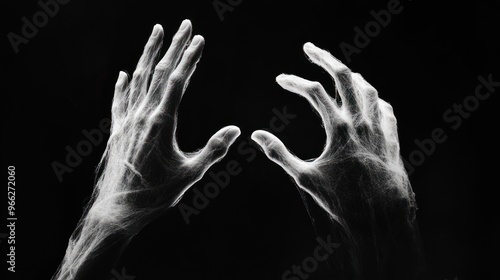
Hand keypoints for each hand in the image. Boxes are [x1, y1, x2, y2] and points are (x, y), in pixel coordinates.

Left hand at [53, 20, 239, 279]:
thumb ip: (213, 150)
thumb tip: (236, 130)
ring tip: (155, 33)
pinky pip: (119, 100)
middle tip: (183, 24)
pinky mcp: (116, 130)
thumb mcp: (190, 174)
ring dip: (148, 54)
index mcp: (161, 122)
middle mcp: (142, 115)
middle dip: (173, 46)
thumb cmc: (156, 195)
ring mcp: (126, 121)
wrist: (117, 209)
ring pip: (138, 79)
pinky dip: (123, 84)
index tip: (199, 38)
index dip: (189, 57)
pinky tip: (124, 73)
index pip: (178, 81)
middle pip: (159, 72)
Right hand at [251, 42, 415, 234]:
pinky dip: (371, 97)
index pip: (313, 91)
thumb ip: (279, 154)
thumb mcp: (304, 178)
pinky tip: (364, 98)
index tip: (280, 79)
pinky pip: (382, 107)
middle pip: (343, 76)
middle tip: (309, 48)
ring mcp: (379, 127)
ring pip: (366, 88)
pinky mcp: (391, 137)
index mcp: (339, 129)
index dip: (294, 81)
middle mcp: (361, 121)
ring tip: (336, 69)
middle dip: (325, 57)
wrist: (382, 216)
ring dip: (349, 75)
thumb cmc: (340, 199)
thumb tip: (255, 135)